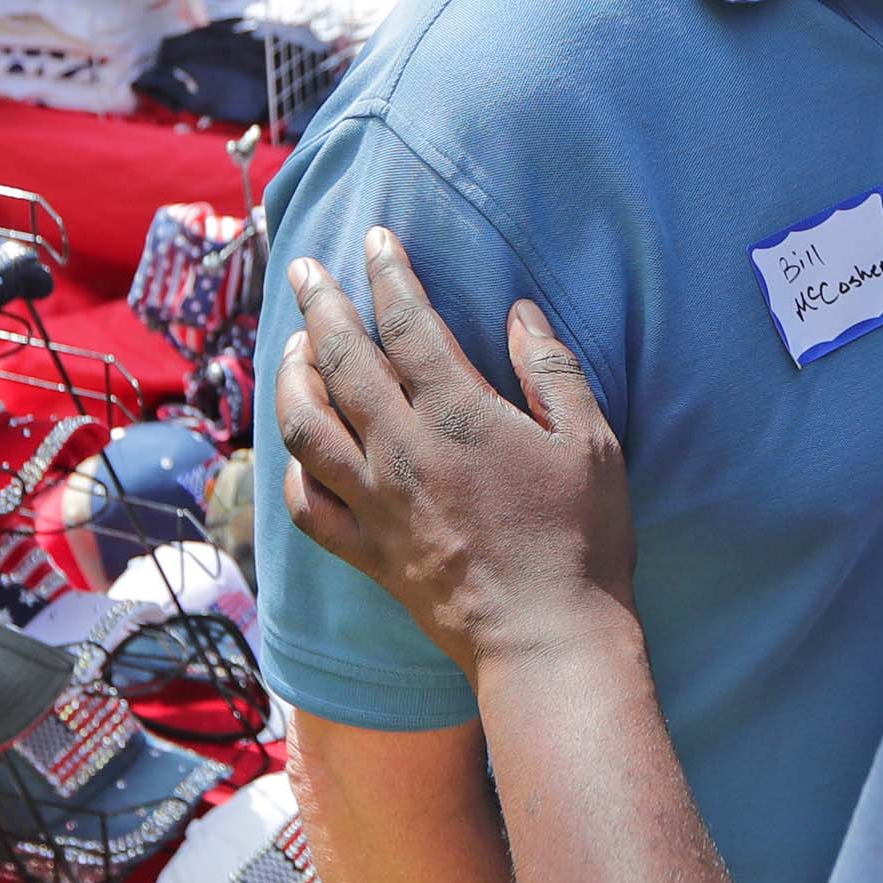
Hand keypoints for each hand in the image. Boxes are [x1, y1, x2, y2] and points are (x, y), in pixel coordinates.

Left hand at [275, 230, 632, 674]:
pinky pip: (308, 505)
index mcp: (459, 416)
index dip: (389, 274)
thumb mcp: (592, 443)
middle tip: (303, 269)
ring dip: (290, 377)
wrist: (547, 642)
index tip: (375, 240)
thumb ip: (552, 370)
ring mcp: (376, 505)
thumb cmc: (582, 541)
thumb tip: (518, 312)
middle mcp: (403, 452)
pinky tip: (301, 448)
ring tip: (293, 346)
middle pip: (341, 361)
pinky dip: (295, 469)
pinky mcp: (367, 553)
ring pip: (305, 427)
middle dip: (319, 305)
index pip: (409, 324)